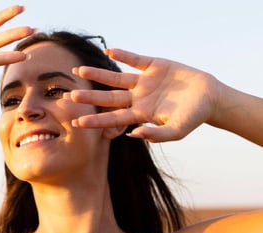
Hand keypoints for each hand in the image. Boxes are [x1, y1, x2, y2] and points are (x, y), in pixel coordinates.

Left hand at [67, 49, 220, 141]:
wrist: (209, 97)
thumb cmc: (193, 117)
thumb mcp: (177, 131)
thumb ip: (157, 135)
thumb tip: (133, 135)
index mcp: (140, 114)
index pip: (113, 118)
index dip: (96, 121)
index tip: (77, 122)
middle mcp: (137, 98)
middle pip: (108, 98)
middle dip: (90, 98)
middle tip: (70, 97)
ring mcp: (144, 81)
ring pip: (116, 78)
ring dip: (98, 75)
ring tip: (79, 71)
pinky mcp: (153, 65)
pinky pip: (135, 59)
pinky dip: (123, 54)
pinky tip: (109, 51)